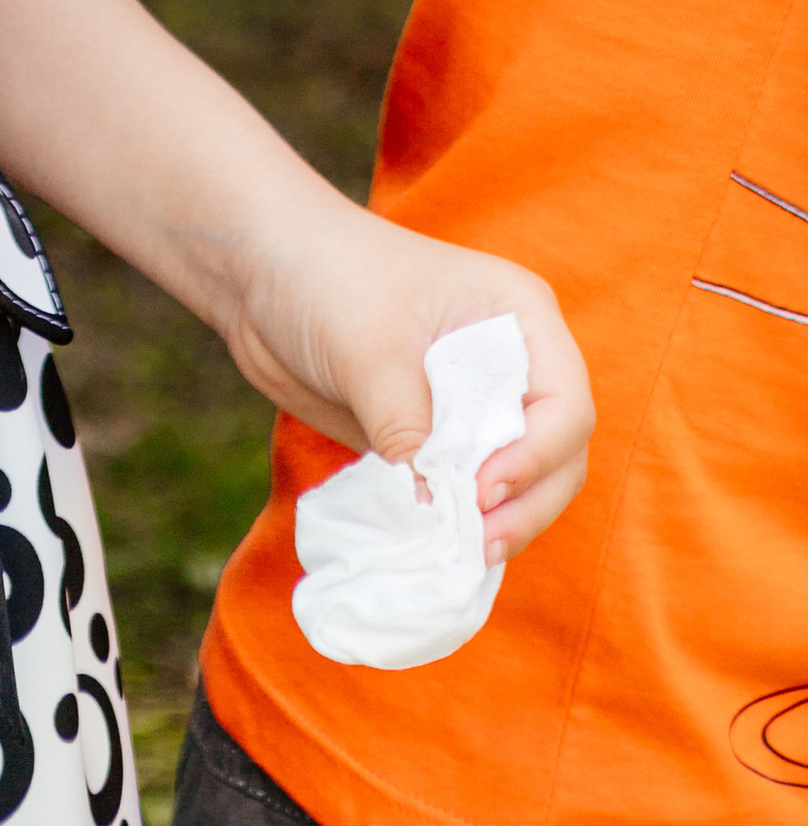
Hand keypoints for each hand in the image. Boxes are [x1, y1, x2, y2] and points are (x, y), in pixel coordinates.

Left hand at [224, 184, 593, 561]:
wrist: (261, 271)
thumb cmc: (325, 278)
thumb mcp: (369, 349)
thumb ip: (403, 425)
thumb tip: (427, 505)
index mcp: (520, 317)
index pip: (565, 404)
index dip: (537, 456)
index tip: (481, 489)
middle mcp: (513, 363)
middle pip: (558, 455)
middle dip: (527, 504)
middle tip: (478, 543)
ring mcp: (476, 403)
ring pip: (522, 482)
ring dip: (500, 523)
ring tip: (461, 553)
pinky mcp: (437, 437)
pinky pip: (468, 491)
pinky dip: (461, 521)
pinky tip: (440, 549)